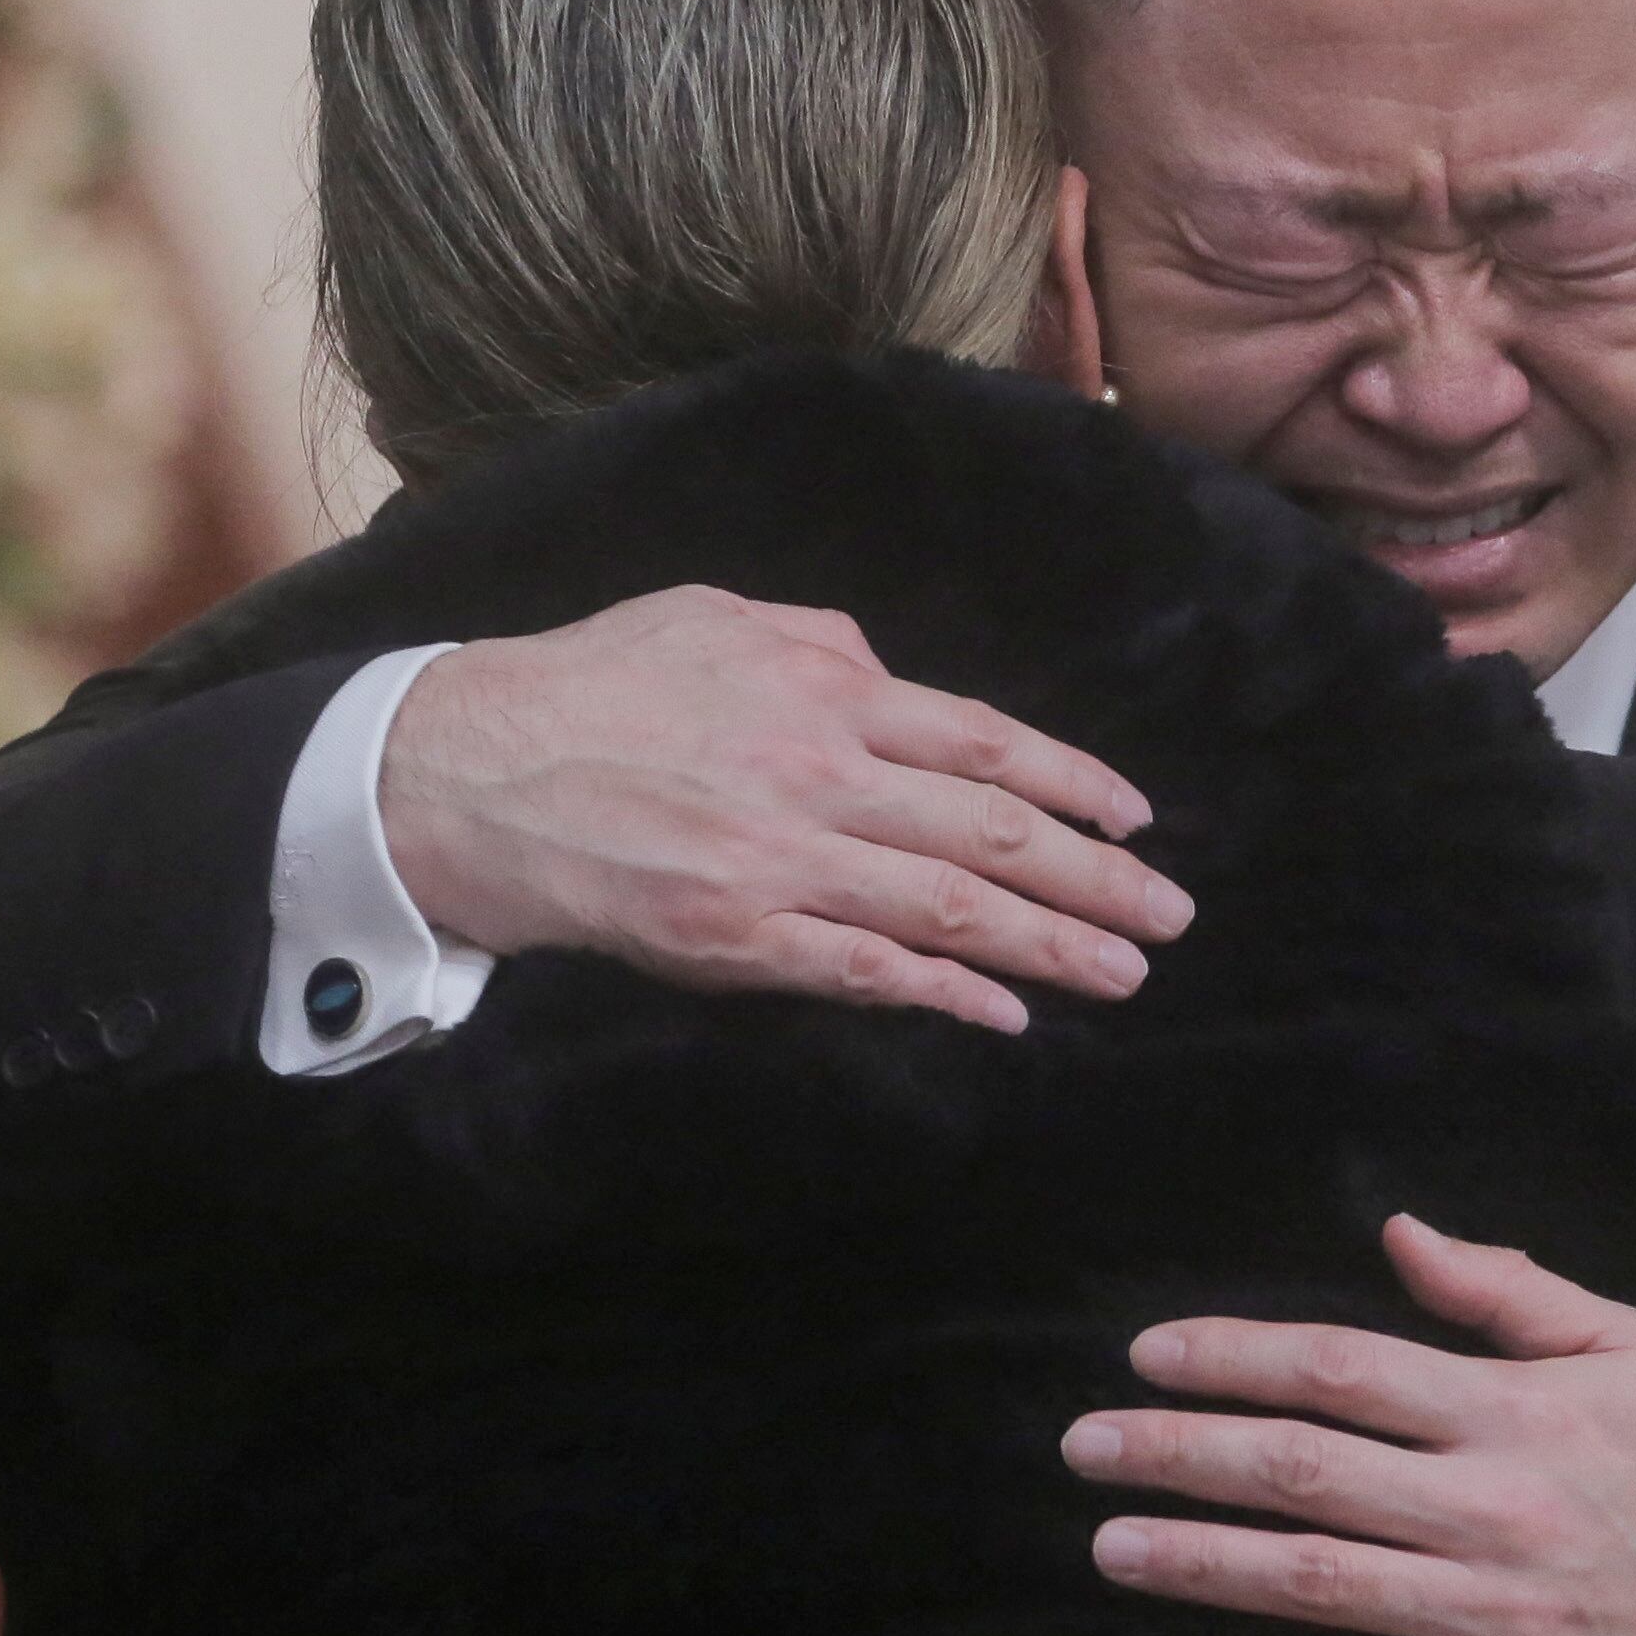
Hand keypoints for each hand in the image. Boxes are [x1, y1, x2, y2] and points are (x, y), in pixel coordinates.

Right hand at [378, 587, 1192, 1033]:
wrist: (465, 770)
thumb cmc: (587, 685)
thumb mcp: (713, 619)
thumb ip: (820, 645)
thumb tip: (891, 675)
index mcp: (824, 688)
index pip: (986, 742)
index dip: (1075, 785)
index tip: (1137, 822)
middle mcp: (821, 775)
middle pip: (993, 835)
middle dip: (1097, 881)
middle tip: (1170, 919)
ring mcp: (781, 863)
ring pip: (949, 911)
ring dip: (1051, 948)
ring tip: (1124, 975)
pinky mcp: (734, 938)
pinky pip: (863, 973)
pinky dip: (945, 997)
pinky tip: (1007, 1016)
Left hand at [1060, 1215, 1635, 1635]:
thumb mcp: (1627, 1351)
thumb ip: (1507, 1292)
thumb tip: (1400, 1235)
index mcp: (1515, 1411)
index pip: (1341, 1368)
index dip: (1231, 1358)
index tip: (1149, 1358)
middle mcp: (1495, 1505)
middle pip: (1304, 1470)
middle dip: (1179, 1454)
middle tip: (1086, 1449)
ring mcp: (1498, 1613)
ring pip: (1322, 1582)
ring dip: (1204, 1563)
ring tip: (1113, 1545)